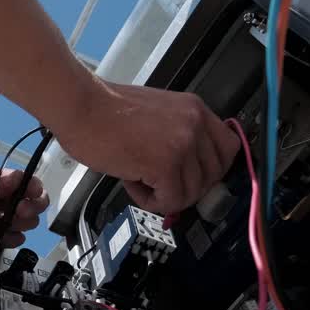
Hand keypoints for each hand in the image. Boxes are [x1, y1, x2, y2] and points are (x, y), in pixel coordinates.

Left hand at [0, 168, 49, 248]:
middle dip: (32, 205)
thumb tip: (16, 178)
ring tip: (7, 225)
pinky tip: (1, 237)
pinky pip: (14, 238)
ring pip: (26, 220)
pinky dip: (12, 238)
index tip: (32, 192)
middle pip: (32, 200)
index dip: (31, 185)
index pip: (22, 180)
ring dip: (22, 222)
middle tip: (21, 211)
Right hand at [51, 79, 239, 214]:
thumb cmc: (105, 111)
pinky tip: (132, 182)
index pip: (228, 148)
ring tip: (139, 178)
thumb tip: (188, 169)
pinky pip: (171, 201)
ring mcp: (183, 144)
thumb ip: (178, 134)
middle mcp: (195, 124)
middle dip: (186, 187)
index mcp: (194, 109)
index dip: (209, 170)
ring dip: (165, 195)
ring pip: (192, 193)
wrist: (81, 108)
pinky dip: (151, 201)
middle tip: (160, 181)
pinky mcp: (166, 165)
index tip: (191, 177)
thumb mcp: (157, 114)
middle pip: (214, 176)